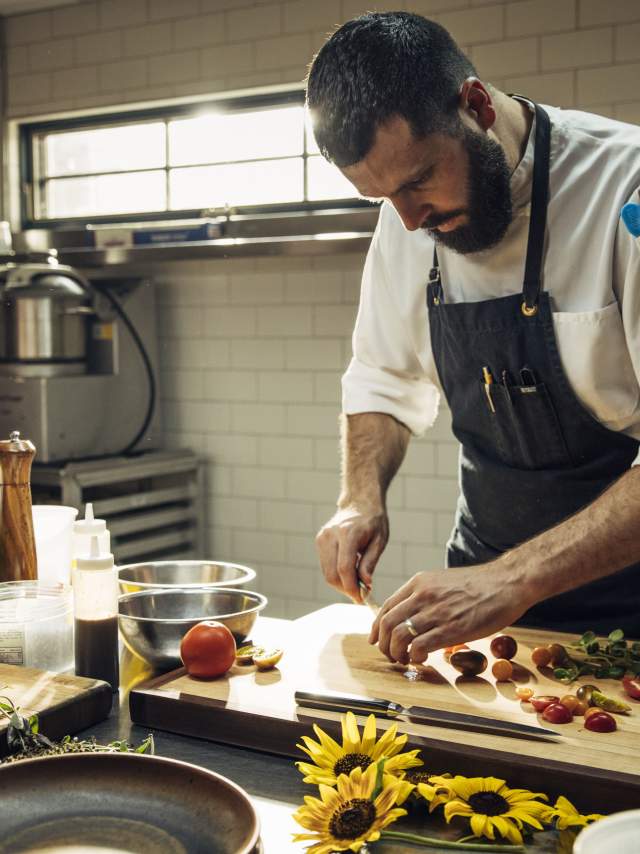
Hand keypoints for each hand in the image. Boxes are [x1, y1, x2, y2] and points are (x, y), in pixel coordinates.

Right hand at [316, 505, 388, 601]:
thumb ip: (370, 562)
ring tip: (357, 585)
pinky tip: (350, 574)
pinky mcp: (319, 541)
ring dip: (340, 584)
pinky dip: (336, 575)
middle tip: (360, 595)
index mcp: (347, 533)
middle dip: (346, 589)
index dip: (352, 588)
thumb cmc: (373, 521)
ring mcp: (322, 538)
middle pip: (332, 574)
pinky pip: (325, 566)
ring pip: (326, 573)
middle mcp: (330, 535)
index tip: (361, 598)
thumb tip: (365, 584)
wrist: (359, 502)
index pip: (344, 568)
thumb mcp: (380, 541)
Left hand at [369, 562, 530, 662]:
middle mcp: (423, 595)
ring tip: (405, 660)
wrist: (508, 582)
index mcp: (419, 583)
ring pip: (399, 636)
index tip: (376, 640)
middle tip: (390, 655)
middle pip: (387, 623)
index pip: (385, 607)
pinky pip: (420, 647)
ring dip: (396, 654)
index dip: (377, 627)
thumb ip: (425, 595)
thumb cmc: (479, 585)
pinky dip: (415, 657)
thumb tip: (411, 616)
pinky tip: (422, 660)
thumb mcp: (443, 581)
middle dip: (382, 644)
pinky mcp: (451, 629)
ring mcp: (436, 612)